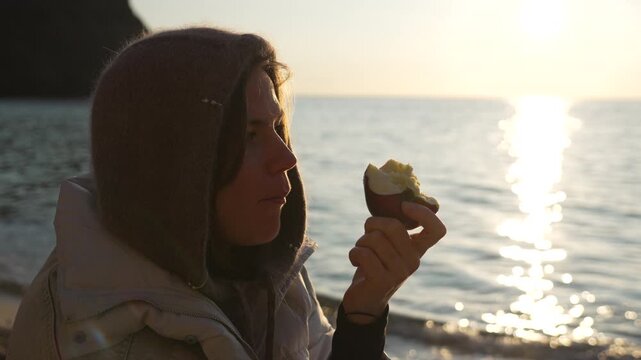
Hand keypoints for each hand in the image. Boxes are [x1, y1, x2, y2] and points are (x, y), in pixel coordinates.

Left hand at [342, 201, 445, 323]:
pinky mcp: (382, 281)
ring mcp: (400, 273)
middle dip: (372, 224)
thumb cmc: (375, 264)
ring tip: (362, 252)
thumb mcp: (388, 245)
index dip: (423, 213)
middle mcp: (414, 261)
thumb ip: (392, 227)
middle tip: (367, 234)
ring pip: (374, 239)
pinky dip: (354, 254)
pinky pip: (363, 253)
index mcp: (417, 250)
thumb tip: (392, 200)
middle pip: (393, 226)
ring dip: (361, 242)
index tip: (404, 206)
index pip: (437, 230)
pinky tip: (356, 262)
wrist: (365, 301)